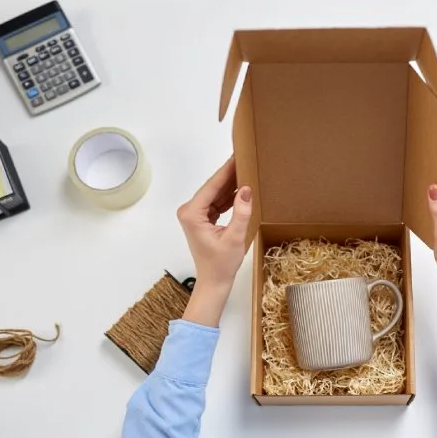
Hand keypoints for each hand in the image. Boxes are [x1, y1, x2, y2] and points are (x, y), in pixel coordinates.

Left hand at [177, 157, 251, 325]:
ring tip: (247, 169)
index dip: (226, 170)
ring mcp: (194, 215)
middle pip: (212, 188)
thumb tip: (246, 190)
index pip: (212, 186)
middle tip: (246, 158)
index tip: (237, 155)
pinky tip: (242, 188)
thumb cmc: (222, 264)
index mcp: (192, 214)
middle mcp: (189, 211)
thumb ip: (241, 212)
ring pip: (215, 194)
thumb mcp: (235, 238)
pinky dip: (229, 197)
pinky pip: (216, 203)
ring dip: (230, 185)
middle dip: (229, 174)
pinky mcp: (201, 219)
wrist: (214, 282)